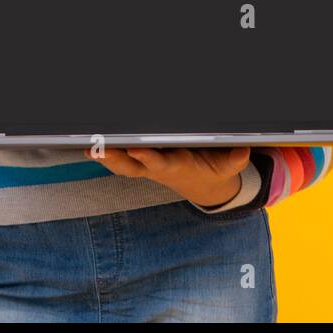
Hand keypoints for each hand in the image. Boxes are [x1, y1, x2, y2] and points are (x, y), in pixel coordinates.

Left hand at [87, 146, 250, 207]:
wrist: (206, 186)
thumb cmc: (214, 170)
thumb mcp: (228, 167)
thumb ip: (234, 159)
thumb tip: (243, 149)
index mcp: (179, 167)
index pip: (162, 163)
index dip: (149, 158)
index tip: (137, 150)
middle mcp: (159, 168)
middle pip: (133, 167)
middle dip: (117, 159)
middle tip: (100, 148)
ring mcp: (149, 166)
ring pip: (123, 165)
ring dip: (106, 157)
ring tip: (90, 146)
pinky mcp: (144, 161)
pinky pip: (121, 161)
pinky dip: (107, 154)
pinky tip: (91, 146)